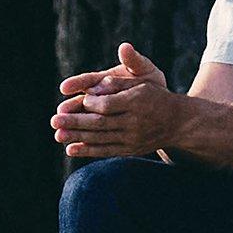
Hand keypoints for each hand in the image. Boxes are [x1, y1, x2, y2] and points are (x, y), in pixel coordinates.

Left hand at [53, 43, 184, 162]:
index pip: (108, 105)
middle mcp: (135, 122)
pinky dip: (88, 151)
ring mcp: (133, 139)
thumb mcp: (142, 81)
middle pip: (100, 123)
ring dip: (77, 137)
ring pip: (100, 139)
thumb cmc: (155, 96)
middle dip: (75, 122)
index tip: (79, 100)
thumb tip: (92, 89)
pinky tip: (71, 149)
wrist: (178, 122)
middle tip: (54, 120)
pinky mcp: (131, 150)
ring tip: (57, 134)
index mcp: (138, 101)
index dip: (90, 104)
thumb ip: (117, 83)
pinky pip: (106, 151)